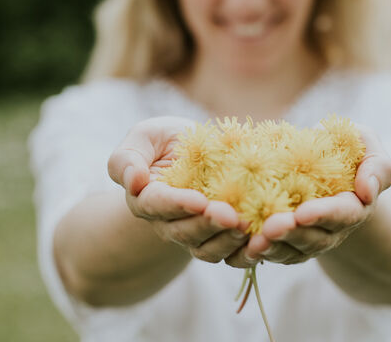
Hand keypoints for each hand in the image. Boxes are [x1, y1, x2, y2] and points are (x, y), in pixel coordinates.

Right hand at [108, 116, 249, 262]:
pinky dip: (247, 252)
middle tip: (230, 215)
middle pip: (184, 232)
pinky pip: (231, 253)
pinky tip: (262, 239)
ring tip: (248, 227)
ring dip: (227, 241)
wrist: (194, 153)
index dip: (178, 204)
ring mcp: (195, 234)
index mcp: (146, 198)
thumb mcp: (144, 137)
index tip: (199, 201)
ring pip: (207, 249)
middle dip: (208, 225)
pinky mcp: (220, 238)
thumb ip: (128, 158)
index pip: (158, 205)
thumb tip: (133, 181)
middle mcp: (168, 222)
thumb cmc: (165, 140)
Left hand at [227, 128, 390, 267]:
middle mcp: (334, 229)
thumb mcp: (367, 146)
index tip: (303, 212)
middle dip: (292, 234)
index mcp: (355, 205)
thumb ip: (377, 167)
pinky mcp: (288, 243)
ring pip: (293, 251)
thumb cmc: (347, 148)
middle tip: (270, 227)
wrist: (326, 165)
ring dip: (274, 248)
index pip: (342, 213)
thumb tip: (368, 191)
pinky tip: (243, 247)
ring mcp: (310, 239)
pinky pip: (275, 253)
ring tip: (254, 242)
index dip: (323, 214)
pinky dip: (260, 253)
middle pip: (315, 238)